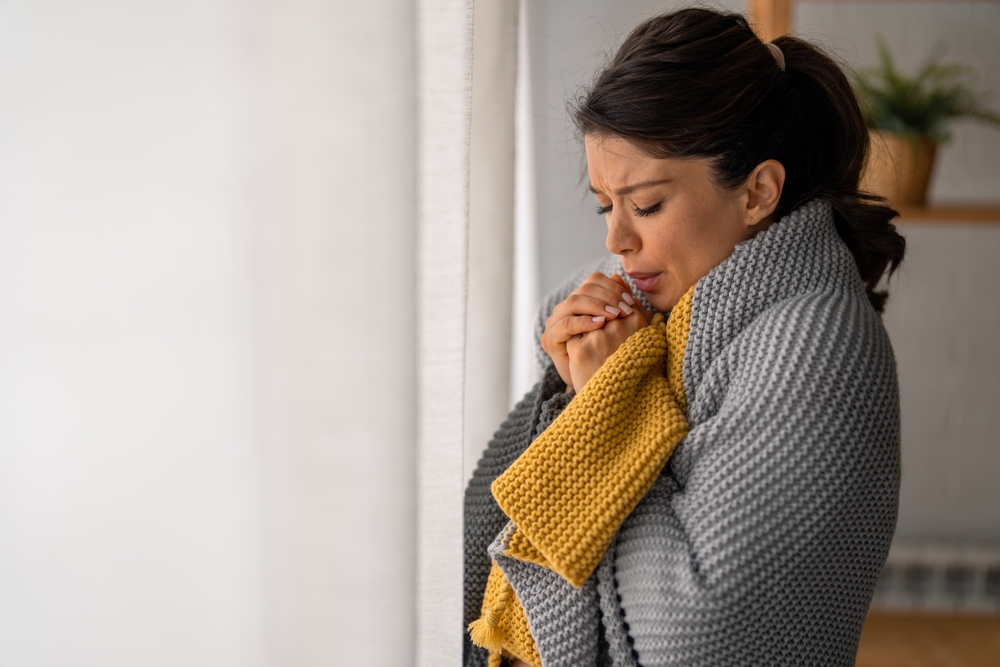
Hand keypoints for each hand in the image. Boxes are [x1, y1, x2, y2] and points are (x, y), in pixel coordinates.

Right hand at [541, 273, 648, 390]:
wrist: (597, 385)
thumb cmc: (610, 355)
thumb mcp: (619, 325)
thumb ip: (619, 302)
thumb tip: (620, 278)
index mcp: (581, 301)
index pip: (594, 281)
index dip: (612, 287)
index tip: (630, 300)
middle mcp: (565, 308)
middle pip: (584, 290)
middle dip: (607, 297)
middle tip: (625, 308)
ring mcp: (555, 323)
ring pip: (574, 302)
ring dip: (597, 306)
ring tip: (615, 315)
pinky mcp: (550, 339)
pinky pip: (566, 324)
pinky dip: (584, 322)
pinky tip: (600, 325)